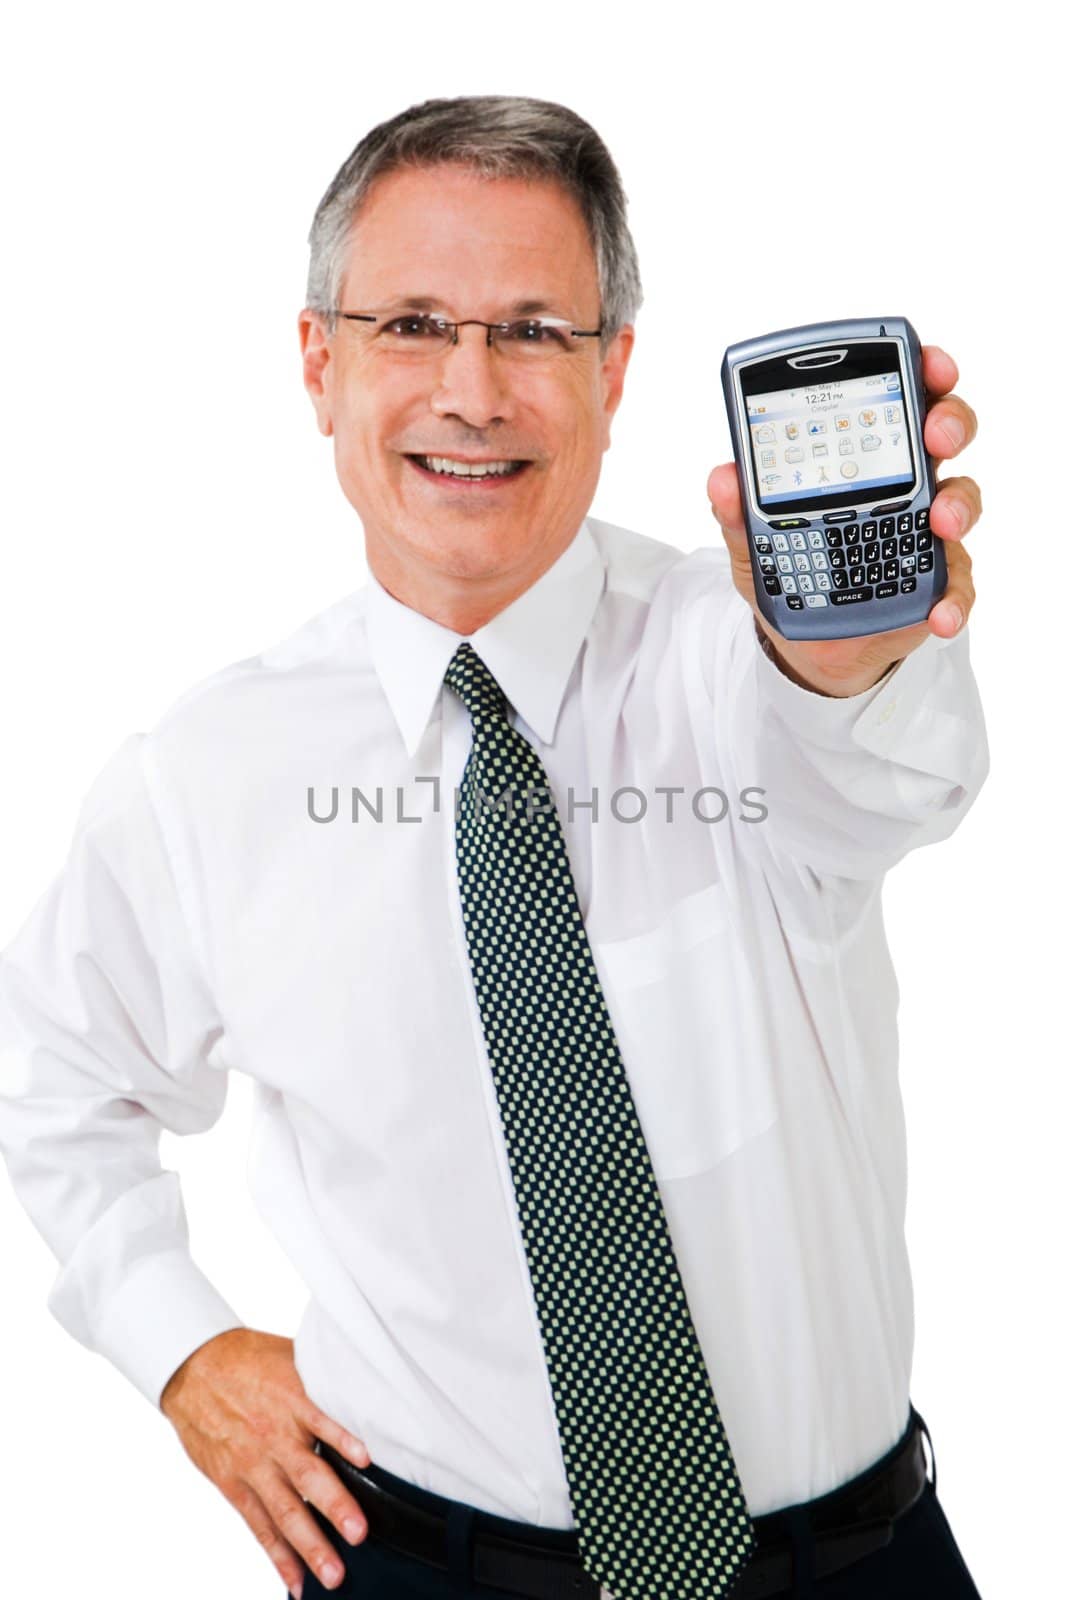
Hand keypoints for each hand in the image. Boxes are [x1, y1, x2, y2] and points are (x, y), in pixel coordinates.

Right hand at [160, 1328, 372, 1596]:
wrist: (194, 1368)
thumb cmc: (249, 1361)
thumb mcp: (290, 1358)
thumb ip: (322, 1378)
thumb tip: (366, 1377)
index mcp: (292, 1400)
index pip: (321, 1421)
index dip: (344, 1440)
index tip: (367, 1460)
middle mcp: (274, 1437)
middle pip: (307, 1475)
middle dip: (334, 1507)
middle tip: (359, 1534)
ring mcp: (252, 1464)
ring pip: (284, 1511)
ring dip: (309, 1545)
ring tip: (332, 1574)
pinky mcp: (232, 1483)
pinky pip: (257, 1523)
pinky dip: (276, 1553)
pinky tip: (294, 1578)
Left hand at [708, 344, 980, 695]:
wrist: (806, 644)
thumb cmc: (791, 573)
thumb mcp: (754, 542)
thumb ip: (740, 511)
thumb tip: (722, 478)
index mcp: (864, 455)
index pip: (897, 397)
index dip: (920, 371)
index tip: (927, 362)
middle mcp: (905, 482)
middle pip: (943, 433)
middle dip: (949, 421)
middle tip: (936, 434)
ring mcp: (927, 530)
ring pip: (962, 498)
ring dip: (959, 504)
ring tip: (940, 523)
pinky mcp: (936, 581)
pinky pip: (958, 583)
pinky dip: (954, 598)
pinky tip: (940, 613)